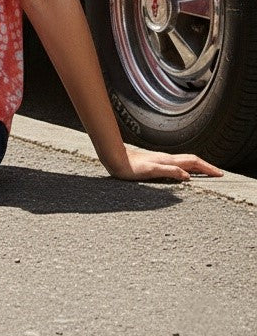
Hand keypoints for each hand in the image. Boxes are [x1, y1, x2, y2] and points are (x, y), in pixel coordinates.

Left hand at [109, 145, 223, 181]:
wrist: (116, 159)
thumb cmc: (130, 167)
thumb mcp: (150, 171)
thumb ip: (168, 171)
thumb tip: (188, 176)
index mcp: (168, 161)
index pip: (193, 162)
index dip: (207, 168)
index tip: (220, 174)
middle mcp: (167, 159)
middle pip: (192, 160)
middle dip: (206, 166)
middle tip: (219, 175)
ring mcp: (162, 160)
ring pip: (185, 162)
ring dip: (198, 167)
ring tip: (207, 174)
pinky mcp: (157, 163)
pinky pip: (177, 165)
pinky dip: (187, 169)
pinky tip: (185, 174)